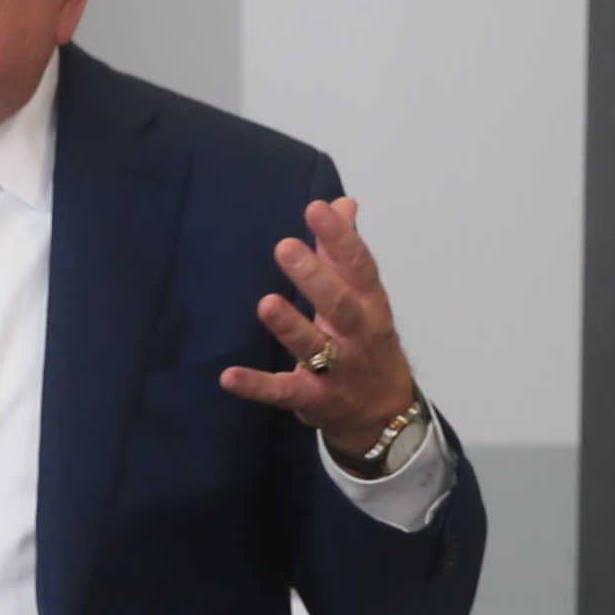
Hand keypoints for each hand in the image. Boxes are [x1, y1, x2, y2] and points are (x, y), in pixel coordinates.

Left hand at [217, 196, 420, 459]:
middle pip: (340, 305)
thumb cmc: (367, 340)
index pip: (359, 266)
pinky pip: (283, 391)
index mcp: (370, 304)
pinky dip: (256, 385)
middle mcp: (358, 336)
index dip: (341, 237)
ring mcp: (337, 371)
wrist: (384, 410)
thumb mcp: (365, 296)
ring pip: (314, 348)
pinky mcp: (313, 399)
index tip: (317, 209)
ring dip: (291, 327)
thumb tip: (342, 203)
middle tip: (286, 247)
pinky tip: (229, 376)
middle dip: (315, 278)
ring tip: (267, 303)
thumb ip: (344, 252)